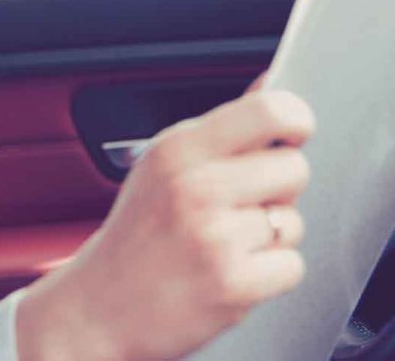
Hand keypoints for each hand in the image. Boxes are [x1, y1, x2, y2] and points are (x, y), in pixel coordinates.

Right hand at [15, 90, 313, 360]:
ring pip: (294, 221)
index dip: (296, 120)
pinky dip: (270, 275)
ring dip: (271, 237)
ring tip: (228, 244)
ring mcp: (215, 237)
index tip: (293, 134)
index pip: (270, 111)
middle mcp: (196, 187)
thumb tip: (268, 85)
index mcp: (179, 149)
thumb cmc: (136, 235)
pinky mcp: (233, 285)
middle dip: (280, 188)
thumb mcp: (163, 166)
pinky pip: (291, 266)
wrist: (98, 308)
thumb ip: (221, 129)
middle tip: (244, 204)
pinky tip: (233, 272)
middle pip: (295, 168)